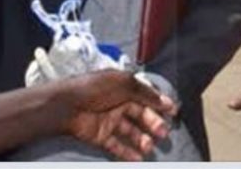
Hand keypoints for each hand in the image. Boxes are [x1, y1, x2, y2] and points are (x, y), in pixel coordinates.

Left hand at [60, 70, 177, 160]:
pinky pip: (117, 145)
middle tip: (163, 132)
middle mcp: (119, 104)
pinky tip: (138, 158)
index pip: (147, 97)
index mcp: (125, 88)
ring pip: (131, 132)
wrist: (67, 105)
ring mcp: (109, 120)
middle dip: (153, 124)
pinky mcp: (100, 136)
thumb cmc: (96, 89)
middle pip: (141, 115)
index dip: (160, 104)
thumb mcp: (125, 83)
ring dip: (142, 140)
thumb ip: (146, 93)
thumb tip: (165, 101)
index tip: (174, 112)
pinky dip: (127, 152)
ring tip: (149, 147)